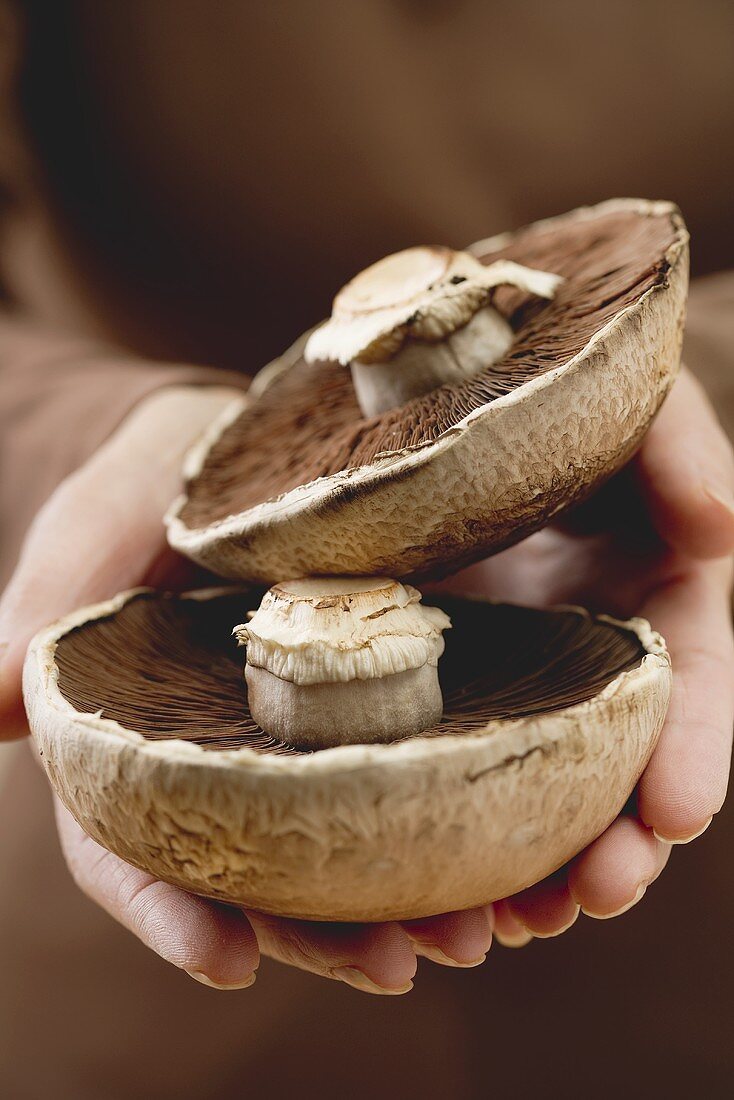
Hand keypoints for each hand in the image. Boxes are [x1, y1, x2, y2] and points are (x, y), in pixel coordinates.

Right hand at [0, 383, 491, 992]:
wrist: (243, 448)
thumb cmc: (155, 482)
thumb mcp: (102, 519)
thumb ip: (51, 598)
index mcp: (143, 738)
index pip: (132, 843)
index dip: (167, 911)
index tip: (224, 965)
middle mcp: (230, 758)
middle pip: (258, 874)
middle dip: (318, 935)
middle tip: (394, 966)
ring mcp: (312, 735)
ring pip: (344, 844)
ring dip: (403, 900)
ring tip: (471, 931)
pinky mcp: (386, 695)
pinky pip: (421, 769)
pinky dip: (458, 817)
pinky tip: (516, 847)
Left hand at [440, 367, 733, 943]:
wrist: (447, 387)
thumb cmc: (560, 386)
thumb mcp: (633, 399)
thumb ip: (682, 449)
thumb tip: (723, 530)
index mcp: (652, 588)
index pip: (691, 679)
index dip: (693, 746)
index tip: (678, 812)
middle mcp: (588, 644)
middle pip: (616, 759)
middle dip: (617, 838)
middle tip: (595, 898)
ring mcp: (513, 666)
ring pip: (534, 783)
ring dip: (532, 860)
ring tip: (512, 922)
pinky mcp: (438, 672)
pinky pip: (444, 758)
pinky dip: (446, 820)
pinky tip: (426, 876)